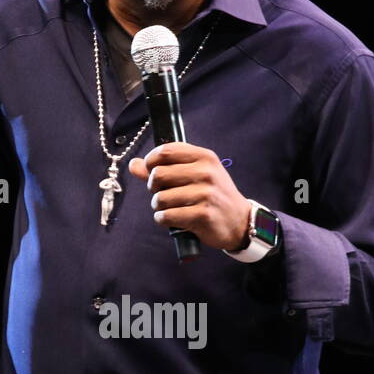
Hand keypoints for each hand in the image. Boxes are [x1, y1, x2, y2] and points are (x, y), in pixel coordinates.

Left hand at [128, 143, 251, 251]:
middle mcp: (206, 172)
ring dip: (158, 206)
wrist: (239, 221)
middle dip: (153, 187)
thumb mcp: (195, 175)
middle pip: (158, 174)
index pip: (165, 151)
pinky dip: (163, 219)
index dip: (150, 162)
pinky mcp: (203, 215)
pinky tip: (170, 219)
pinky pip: (167, 216)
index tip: (151, 172)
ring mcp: (206, 194)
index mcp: (204, 157)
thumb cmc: (213, 196)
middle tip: (162, 194)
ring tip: (169, 208)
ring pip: (160, 198)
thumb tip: (134, 165)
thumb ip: (163, 169)